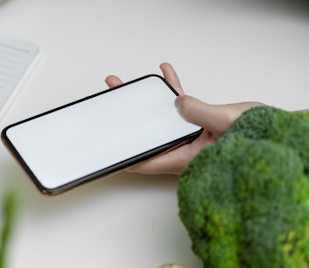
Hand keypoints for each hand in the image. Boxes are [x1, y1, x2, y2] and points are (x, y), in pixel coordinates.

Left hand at [104, 63, 263, 174]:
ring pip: (159, 119)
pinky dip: (172, 90)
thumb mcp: (225, 124)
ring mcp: (190, 136)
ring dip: (143, 101)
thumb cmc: (258, 138)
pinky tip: (164, 73)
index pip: (145, 161)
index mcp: (184, 158)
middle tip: (110, 102)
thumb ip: (199, 113)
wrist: (279, 133)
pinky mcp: (199, 123)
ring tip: (125, 84)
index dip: (122, 156)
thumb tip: (177, 103)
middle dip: (125, 120)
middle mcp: (183, 149)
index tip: (104, 147)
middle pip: (145, 136)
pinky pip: (180, 106)